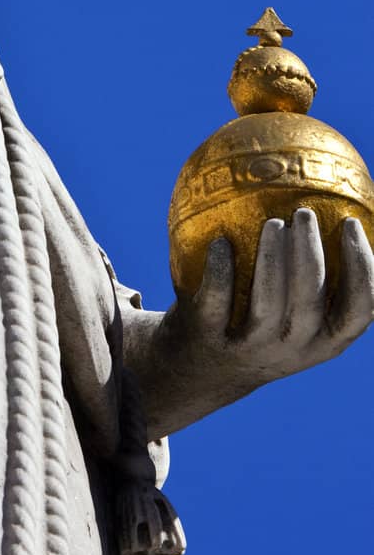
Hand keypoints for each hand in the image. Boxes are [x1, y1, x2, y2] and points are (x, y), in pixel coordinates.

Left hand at [128, 208, 373, 438]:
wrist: (197, 366)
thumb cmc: (254, 317)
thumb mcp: (291, 305)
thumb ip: (308, 264)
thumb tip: (321, 188)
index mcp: (322, 340)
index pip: (359, 311)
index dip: (363, 269)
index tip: (351, 223)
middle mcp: (291, 349)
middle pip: (312, 305)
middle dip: (311, 257)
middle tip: (304, 212)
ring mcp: (250, 348)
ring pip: (268, 307)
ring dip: (272, 261)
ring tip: (272, 222)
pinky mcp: (209, 340)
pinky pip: (216, 302)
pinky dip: (220, 270)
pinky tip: (220, 240)